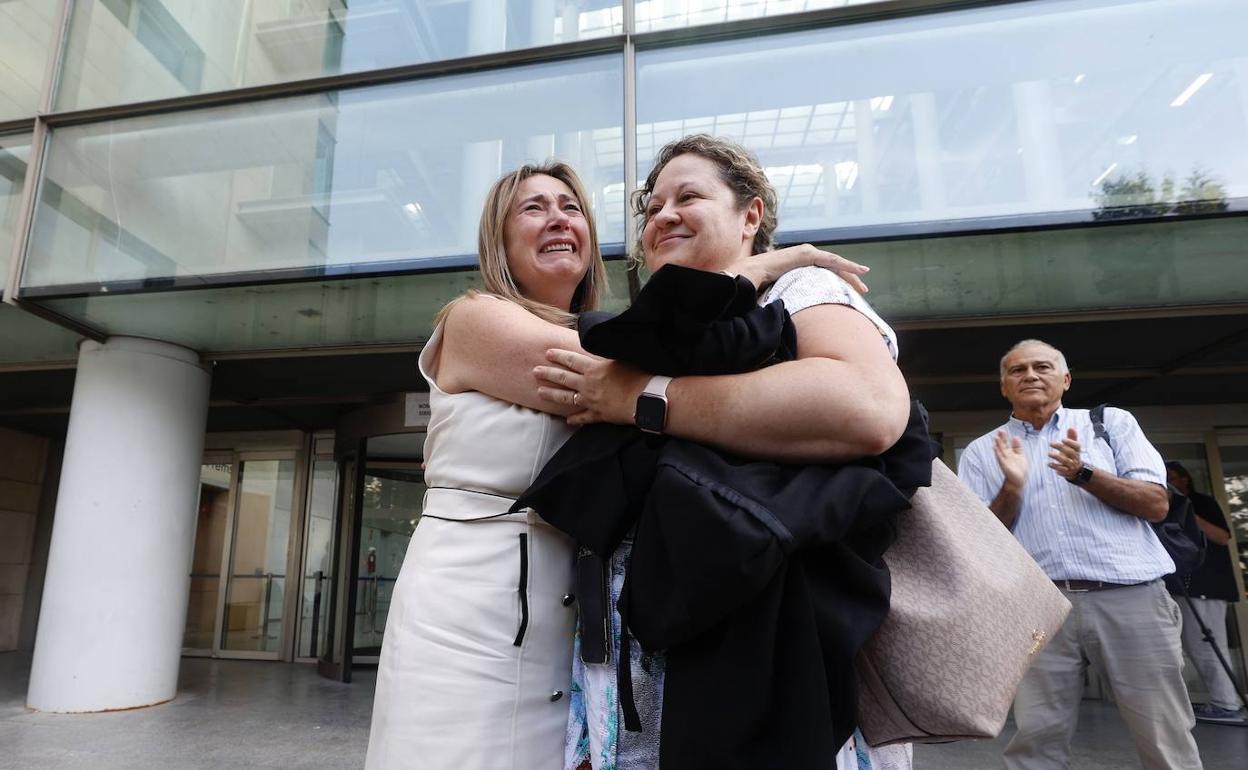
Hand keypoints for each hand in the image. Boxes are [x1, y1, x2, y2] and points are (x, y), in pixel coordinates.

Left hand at [533, 349, 650, 426]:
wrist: (645, 398)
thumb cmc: (638, 376)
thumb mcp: (621, 358)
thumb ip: (607, 355)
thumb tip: (602, 344)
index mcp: (594, 369)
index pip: (571, 360)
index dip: (558, 356)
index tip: (547, 353)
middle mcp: (588, 385)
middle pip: (563, 378)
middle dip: (548, 374)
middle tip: (534, 371)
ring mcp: (591, 401)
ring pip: (566, 398)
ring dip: (552, 395)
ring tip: (540, 393)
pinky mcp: (599, 415)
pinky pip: (583, 418)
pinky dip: (575, 419)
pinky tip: (567, 420)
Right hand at [728, 244, 869, 293]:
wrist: (751, 275)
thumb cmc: (761, 285)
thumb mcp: (782, 289)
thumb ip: (793, 294)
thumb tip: (797, 312)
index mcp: (801, 263)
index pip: (825, 271)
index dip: (840, 280)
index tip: (851, 291)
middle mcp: (806, 254)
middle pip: (833, 267)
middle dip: (849, 278)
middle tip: (863, 290)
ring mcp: (806, 252)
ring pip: (835, 263)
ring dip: (851, 273)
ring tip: (863, 284)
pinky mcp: (807, 254)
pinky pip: (831, 260)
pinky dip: (846, 266)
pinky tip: (858, 271)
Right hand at [993, 430, 1027, 488]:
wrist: (1019, 480)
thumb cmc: (1020, 469)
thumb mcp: (1021, 455)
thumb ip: (1018, 446)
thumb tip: (1016, 437)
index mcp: (1010, 453)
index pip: (1006, 443)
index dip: (1004, 437)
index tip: (1002, 430)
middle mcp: (1006, 456)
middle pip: (1002, 445)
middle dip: (1001, 438)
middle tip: (999, 431)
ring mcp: (1004, 460)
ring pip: (1000, 451)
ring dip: (998, 444)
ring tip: (996, 438)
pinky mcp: (1004, 465)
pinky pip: (1000, 458)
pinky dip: (997, 453)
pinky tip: (995, 448)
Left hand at [1048, 428, 1083, 479]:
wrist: (1076, 470)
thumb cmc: (1072, 455)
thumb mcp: (1072, 447)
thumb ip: (1072, 437)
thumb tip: (1071, 427)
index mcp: (1077, 451)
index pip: (1077, 446)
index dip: (1070, 442)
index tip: (1062, 439)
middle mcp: (1076, 458)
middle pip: (1070, 452)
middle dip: (1061, 447)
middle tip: (1051, 443)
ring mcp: (1072, 465)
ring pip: (1065, 461)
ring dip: (1056, 457)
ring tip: (1049, 453)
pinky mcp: (1067, 472)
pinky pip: (1061, 469)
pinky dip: (1055, 466)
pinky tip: (1048, 463)